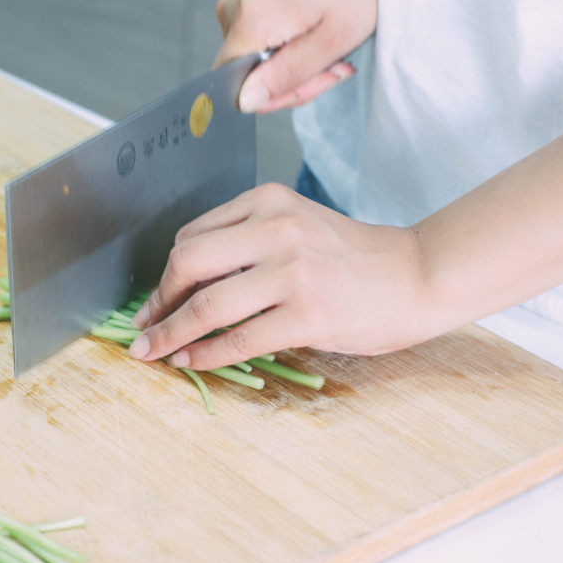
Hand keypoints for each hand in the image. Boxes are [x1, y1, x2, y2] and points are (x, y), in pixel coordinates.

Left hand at [128, 184, 427, 368]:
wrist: (417, 275)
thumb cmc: (354, 257)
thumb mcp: (298, 227)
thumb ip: (248, 244)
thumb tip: (185, 286)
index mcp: (268, 202)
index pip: (193, 237)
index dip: (166, 274)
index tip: (156, 300)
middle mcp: (277, 229)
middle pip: (188, 263)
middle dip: (159, 301)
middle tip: (145, 327)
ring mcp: (294, 272)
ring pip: (208, 305)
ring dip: (171, 333)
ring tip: (153, 352)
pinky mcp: (308, 315)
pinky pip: (240, 338)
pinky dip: (206, 353)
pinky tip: (191, 361)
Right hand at [214, 0, 376, 113]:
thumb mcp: (332, 41)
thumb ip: (286, 75)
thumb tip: (245, 103)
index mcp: (250, 18)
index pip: (238, 87)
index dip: (277, 96)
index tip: (320, 78)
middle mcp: (230, 10)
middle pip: (247, 78)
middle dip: (293, 84)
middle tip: (335, 67)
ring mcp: (232, 6)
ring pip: (254, 67)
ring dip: (295, 71)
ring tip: (330, 52)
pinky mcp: (240, 7)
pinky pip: (257, 51)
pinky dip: (288, 55)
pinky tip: (315, 41)